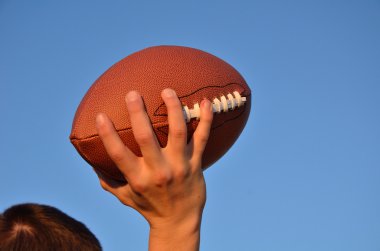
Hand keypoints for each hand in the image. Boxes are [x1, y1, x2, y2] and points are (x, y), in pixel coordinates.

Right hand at [95, 88, 212, 250]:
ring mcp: (179, 166)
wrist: (178, 221)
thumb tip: (91, 161)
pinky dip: (206, 119)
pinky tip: (205, 102)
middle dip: (138, 113)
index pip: (118, 154)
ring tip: (167, 90)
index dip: (108, 135)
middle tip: (132, 93)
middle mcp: (159, 171)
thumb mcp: (124, 196)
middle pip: (146, 138)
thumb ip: (108, 180)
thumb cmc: (149, 206)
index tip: (100, 115)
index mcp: (138, 178)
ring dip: (173, 109)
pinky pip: (203, 138)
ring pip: (178, 132)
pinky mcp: (196, 163)